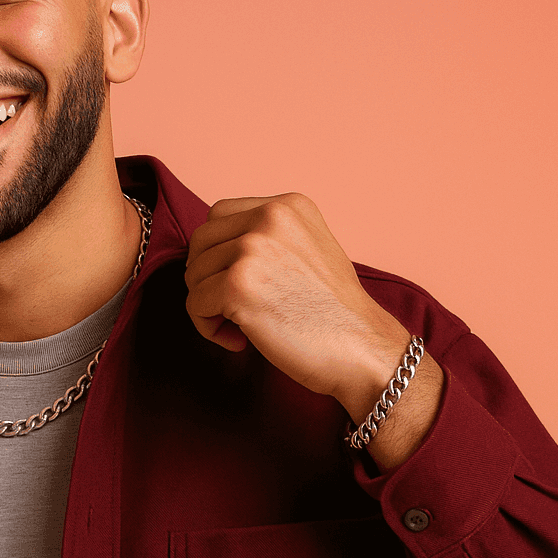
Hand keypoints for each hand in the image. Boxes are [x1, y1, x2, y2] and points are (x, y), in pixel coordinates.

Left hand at [183, 193, 413, 415]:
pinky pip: (194, 304)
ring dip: (208, 306)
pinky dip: (208, 328)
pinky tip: (241, 340)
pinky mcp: (237, 284)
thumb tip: (213, 250)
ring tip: (242, 327)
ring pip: (194, 273)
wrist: (363, 351)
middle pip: (200, 241)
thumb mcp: (308, 250)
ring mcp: (252, 248)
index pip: (219, 215)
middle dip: (207, 278)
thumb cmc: (333, 314)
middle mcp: (270, 217)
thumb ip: (267, 239)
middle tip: (233, 309)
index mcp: (288, 205)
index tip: (238, 284)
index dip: (218, 253)